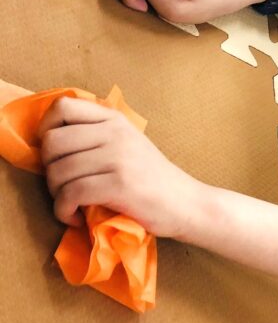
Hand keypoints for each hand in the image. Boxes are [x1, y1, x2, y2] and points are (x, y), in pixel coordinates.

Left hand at [39, 96, 203, 238]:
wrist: (186, 203)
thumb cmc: (152, 178)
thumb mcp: (127, 144)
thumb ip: (96, 135)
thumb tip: (49, 140)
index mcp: (115, 119)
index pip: (63, 106)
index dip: (46, 129)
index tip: (54, 154)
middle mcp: (115, 132)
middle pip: (52, 141)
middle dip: (48, 169)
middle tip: (63, 186)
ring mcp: (118, 156)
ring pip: (58, 171)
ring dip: (56, 195)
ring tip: (71, 205)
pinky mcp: (119, 184)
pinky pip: (71, 194)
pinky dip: (63, 211)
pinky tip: (75, 217)